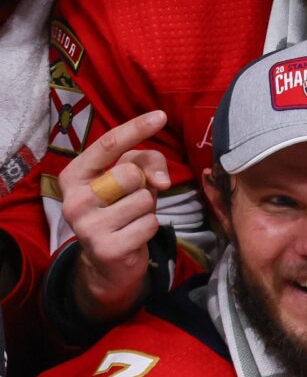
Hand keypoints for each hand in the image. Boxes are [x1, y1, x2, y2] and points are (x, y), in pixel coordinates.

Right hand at [61, 108, 172, 325]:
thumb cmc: (121, 209)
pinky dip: (151, 228)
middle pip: (130, 173)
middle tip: (132, 200)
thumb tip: (161, 181)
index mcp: (74, 176)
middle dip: (143, 185)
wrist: (107, 261)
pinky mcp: (106, 247)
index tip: (161, 115)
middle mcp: (74, 199)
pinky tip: (133, 235)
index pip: (107, 145)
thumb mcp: (132, 180)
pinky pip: (150, 224)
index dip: (135, 129)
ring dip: (148, 208)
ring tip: (132, 218)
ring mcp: (87, 225)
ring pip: (144, 199)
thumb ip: (147, 163)